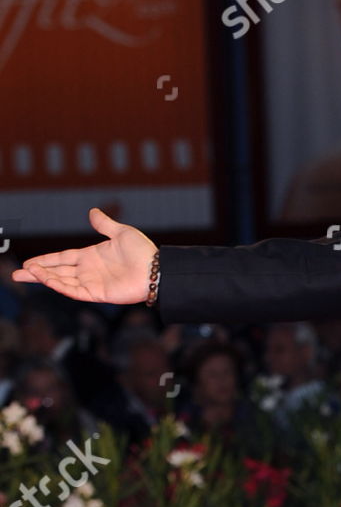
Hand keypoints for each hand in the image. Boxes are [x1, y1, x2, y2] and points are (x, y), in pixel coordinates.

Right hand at [13, 207, 156, 304]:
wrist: (157, 270)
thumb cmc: (144, 253)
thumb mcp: (121, 233)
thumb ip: (104, 224)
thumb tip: (93, 212)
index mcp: (91, 256)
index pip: (62, 258)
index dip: (45, 260)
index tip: (28, 263)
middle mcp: (89, 271)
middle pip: (57, 272)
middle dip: (37, 273)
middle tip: (16, 275)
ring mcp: (93, 283)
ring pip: (62, 282)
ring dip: (45, 278)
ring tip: (27, 274)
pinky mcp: (98, 294)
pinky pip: (75, 291)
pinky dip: (60, 286)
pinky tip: (47, 279)